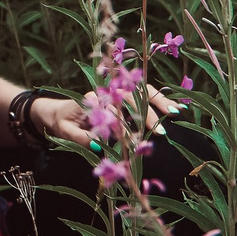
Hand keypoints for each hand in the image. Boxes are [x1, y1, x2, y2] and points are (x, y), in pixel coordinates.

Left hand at [33, 86, 178, 148]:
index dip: (124, 125)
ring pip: (142, 91)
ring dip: (160, 101)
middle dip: (148, 113)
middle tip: (161, 132)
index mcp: (93, 99)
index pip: (112, 109)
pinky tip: (176, 107)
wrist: (60, 111)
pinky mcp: (125, 96)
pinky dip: (161, 99)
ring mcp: (118, 91)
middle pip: (132, 97)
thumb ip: (79, 137)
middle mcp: (108, 91)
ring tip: (176, 113)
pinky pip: (146, 94)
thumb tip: (97, 144)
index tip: (134, 141)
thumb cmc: (63, 122)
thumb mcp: (65, 131)